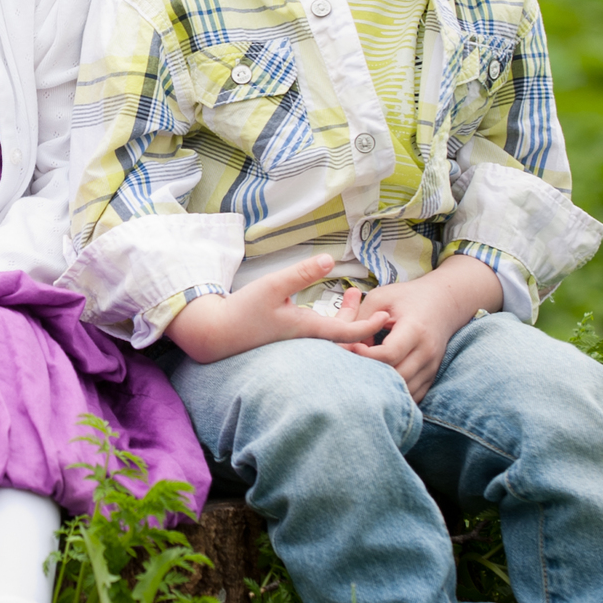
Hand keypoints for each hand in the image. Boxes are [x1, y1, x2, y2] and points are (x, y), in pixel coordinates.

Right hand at [164, 254, 382, 363]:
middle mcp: (306, 340)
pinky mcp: (287, 340)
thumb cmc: (242, 312)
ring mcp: (297, 343)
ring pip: (331, 333)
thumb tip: (330, 259)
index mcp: (307, 330)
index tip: (388, 316)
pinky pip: (318, 334)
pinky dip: (330, 321)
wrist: (214, 335)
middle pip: (344, 334)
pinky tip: (328, 307)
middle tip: (371, 298)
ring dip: (346, 316)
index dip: (370, 325)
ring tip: (351, 293)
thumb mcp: (272, 286)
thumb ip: (301, 273)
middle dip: (361, 316)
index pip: (348, 333)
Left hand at [345, 254, 504, 402]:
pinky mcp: (430, 377)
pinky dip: (394, 393)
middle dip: (370, 375)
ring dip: (380, 387)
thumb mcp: (381, 298)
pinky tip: (378, 382)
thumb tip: (347, 347)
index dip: (366, 355)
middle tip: (351, 366)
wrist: (444, 303)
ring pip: (403, 391)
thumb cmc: (409, 298)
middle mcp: (427, 352)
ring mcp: (431, 367)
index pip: (389, 354)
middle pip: (395, 377)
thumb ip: (362, 320)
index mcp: (415, 329)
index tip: (351, 348)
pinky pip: (411, 395)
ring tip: (362, 374)